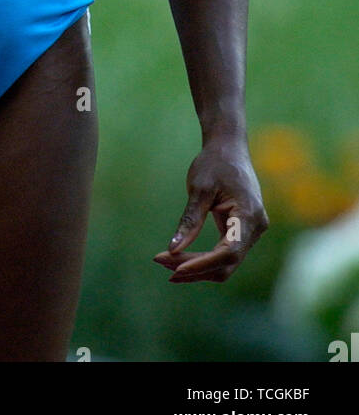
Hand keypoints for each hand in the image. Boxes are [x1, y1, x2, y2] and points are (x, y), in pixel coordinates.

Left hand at [153, 135, 268, 282]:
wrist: (228, 147)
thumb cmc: (214, 162)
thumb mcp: (199, 189)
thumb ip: (190, 220)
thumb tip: (173, 249)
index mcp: (249, 216)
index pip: (229, 253)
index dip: (202, 264)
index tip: (175, 268)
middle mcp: (255, 228)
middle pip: (226, 263)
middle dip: (194, 268)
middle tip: (160, 262)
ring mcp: (250, 232)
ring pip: (225, 263)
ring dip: (197, 267)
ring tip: (165, 263)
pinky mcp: (241, 232)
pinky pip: (223, 254)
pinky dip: (203, 259)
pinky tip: (179, 261)